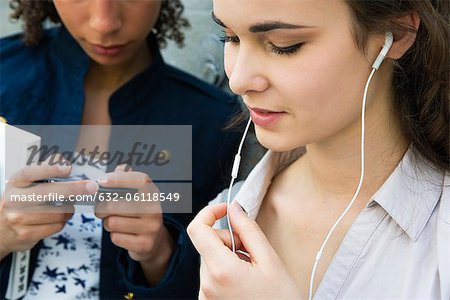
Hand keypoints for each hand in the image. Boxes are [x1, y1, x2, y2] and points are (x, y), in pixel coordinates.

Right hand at [0, 157, 97, 260]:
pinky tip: (55, 219)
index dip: (50, 168)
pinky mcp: (26, 234)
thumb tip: (63, 162)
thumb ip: (43, 172)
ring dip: (68, 210)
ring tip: (64, 208)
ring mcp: (19, 218)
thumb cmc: (19, 202)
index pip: (31, 172)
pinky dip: (61, 222)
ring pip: (58, 212)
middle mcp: (15, 200)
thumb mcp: (25, 183)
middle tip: (91, 187)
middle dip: (75, 189)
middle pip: (50, 193)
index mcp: (16, 183)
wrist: (0, 229)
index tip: (67, 167)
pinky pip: (56, 226)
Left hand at [95, 165, 174, 285]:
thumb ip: (127, 180)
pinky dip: (114, 237)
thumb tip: (121, 167)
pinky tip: (122, 235)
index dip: (118, 179)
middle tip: (100, 211)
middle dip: (100, 209)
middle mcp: (155, 209)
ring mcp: (151, 227)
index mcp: (152, 193)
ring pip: (113, 222)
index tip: (100, 181)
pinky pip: (116, 238)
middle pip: (114, 205)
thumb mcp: (137, 196)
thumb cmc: (138, 214)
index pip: (138, 180)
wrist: (155, 242)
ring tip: (113, 223)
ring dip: (107, 224)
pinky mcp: (145, 244)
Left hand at [187, 202, 301, 299]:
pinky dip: (225, 269)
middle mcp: (206, 284)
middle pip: (207, 244)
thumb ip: (248, 230)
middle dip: (228, 239)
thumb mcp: (270, 261)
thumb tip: (234, 209)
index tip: (225, 209)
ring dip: (228, 255)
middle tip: (252, 250)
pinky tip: (244, 280)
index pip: (197, 229)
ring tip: (251, 269)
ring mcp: (205, 296)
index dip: (209, 213)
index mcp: (221, 270)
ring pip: (210, 258)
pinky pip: (211, 274)